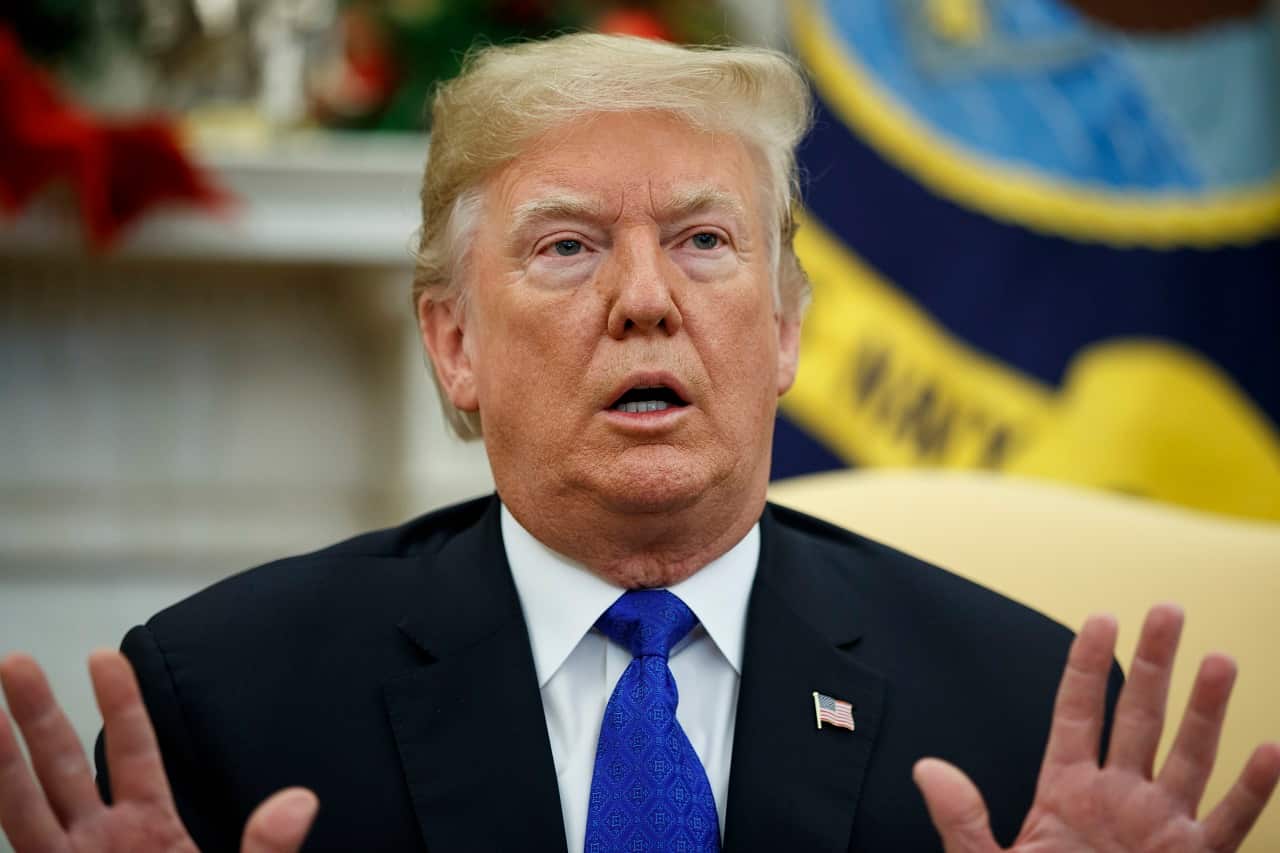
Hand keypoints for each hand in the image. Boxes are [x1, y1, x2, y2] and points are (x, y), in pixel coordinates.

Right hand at [0, 651, 317, 852]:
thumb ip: (266, 850)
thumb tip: (299, 799)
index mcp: (150, 829)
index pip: (133, 752)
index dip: (120, 705)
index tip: (104, 656)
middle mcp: (99, 846)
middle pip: (62, 767)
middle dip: (37, 716)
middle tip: (14, 660)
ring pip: (23, 809)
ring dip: (0, 762)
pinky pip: (16, 852)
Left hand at [914, 604, 1279, 852]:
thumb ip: (962, 819)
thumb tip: (927, 768)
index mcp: (1066, 790)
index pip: (1078, 712)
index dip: (1088, 665)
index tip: (1103, 617)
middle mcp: (1118, 799)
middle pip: (1139, 718)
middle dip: (1154, 665)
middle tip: (1168, 610)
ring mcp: (1159, 829)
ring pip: (1188, 758)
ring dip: (1205, 712)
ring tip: (1218, 660)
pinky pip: (1228, 824)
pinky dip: (1251, 792)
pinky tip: (1268, 752)